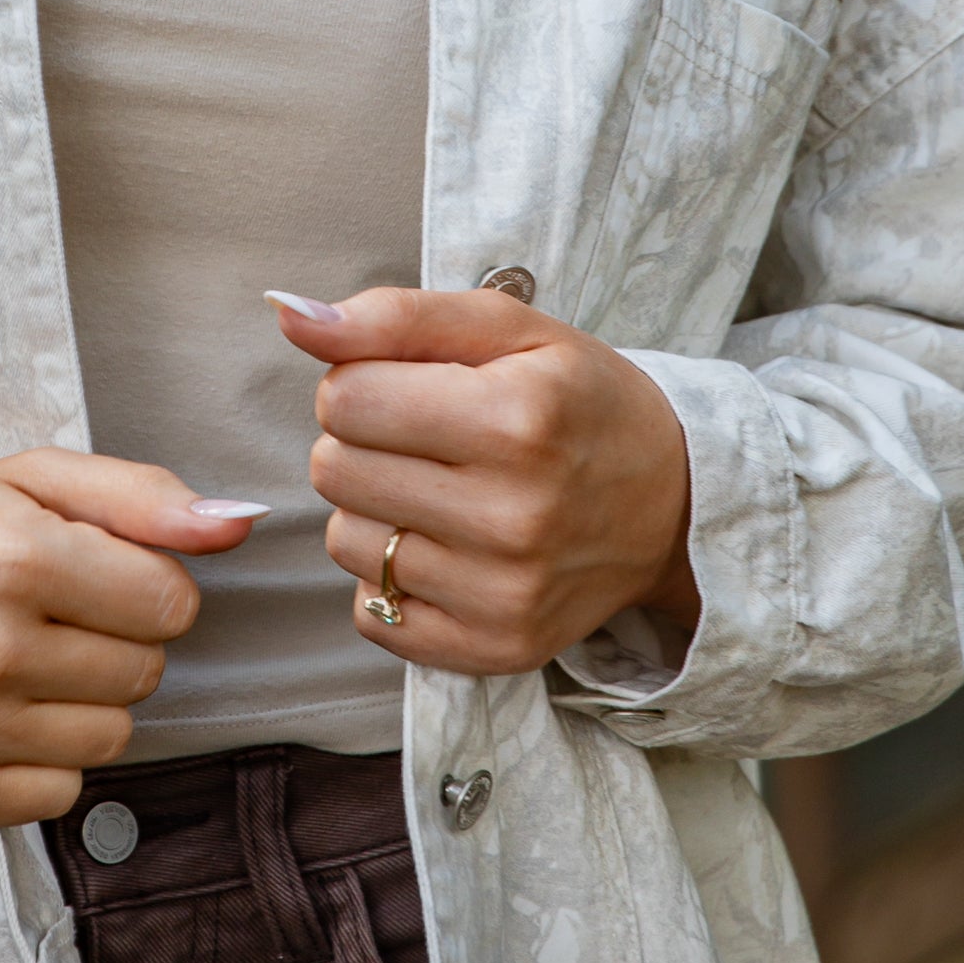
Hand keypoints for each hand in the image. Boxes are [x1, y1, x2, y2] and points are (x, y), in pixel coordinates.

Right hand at [0, 455, 262, 825]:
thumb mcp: (30, 482)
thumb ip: (141, 496)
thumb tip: (237, 525)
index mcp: (13, 555)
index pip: (173, 603)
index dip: (144, 586)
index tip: (90, 577)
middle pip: (147, 674)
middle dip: (114, 642)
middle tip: (46, 618)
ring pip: (111, 739)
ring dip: (83, 704)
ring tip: (20, 665)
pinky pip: (60, 795)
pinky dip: (41, 761)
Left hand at [275, 286, 699, 679]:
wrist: (673, 504)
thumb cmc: (579, 403)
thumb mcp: (509, 330)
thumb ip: (395, 315)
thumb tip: (290, 315)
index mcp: (516, 419)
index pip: (343, 399)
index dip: (364, 382)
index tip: (415, 389)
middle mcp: (512, 515)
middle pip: (333, 470)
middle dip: (364, 443)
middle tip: (431, 440)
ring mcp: (503, 593)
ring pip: (343, 542)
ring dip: (375, 511)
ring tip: (443, 493)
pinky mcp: (494, 648)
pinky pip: (369, 613)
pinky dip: (392, 577)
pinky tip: (447, 548)